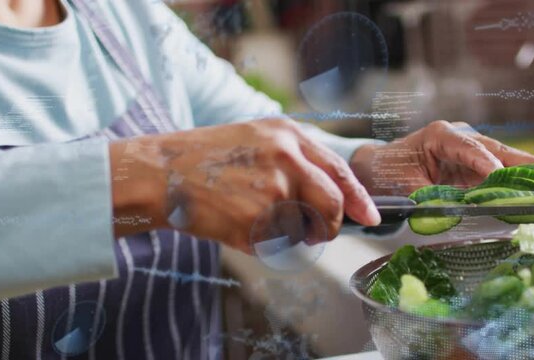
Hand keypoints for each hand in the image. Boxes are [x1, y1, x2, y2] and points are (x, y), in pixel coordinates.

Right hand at [109, 118, 380, 251]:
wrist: (161, 172)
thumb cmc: (208, 159)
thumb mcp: (256, 139)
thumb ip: (295, 160)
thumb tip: (332, 195)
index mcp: (288, 135)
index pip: (339, 170)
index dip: (359, 198)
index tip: (372, 217)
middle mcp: (286, 157)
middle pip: (333, 205)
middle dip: (329, 227)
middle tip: (316, 235)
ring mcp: (271, 188)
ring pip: (303, 230)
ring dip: (287, 235)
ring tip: (253, 218)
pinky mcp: (255, 218)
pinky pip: (275, 245)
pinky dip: (261, 244)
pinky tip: (236, 224)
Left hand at [350, 120, 533, 194]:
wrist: (378, 167)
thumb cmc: (388, 172)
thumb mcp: (405, 187)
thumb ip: (432, 199)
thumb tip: (460, 213)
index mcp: (441, 135)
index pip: (470, 148)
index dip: (487, 163)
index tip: (501, 177)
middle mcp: (461, 136)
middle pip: (497, 150)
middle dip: (525, 164)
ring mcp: (470, 148)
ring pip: (504, 160)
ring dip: (528, 174)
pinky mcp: (475, 164)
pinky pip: (499, 173)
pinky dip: (517, 183)